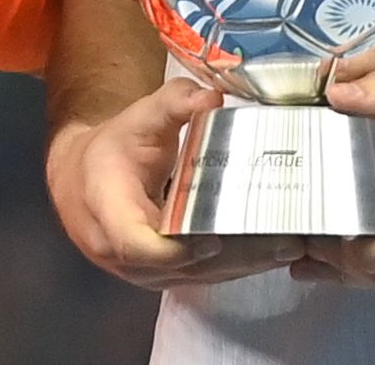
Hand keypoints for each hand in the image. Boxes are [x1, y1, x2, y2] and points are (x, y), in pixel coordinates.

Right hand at [48, 76, 305, 288]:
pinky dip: (237, 266)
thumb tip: (211, 97)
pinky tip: (272, 253)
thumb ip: (172, 104)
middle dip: (235, 258)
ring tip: (291, 248)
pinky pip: (202, 276)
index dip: (173, 249)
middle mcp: (122, 254)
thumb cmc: (112, 148)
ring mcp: (144, 272)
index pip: (136, 244)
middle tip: (284, 242)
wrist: (83, 183)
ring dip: (244, 267)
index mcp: (108, 212)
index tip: (212, 241)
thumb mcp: (137, 119)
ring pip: (197, 276)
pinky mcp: (164, 276)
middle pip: (182, 266)